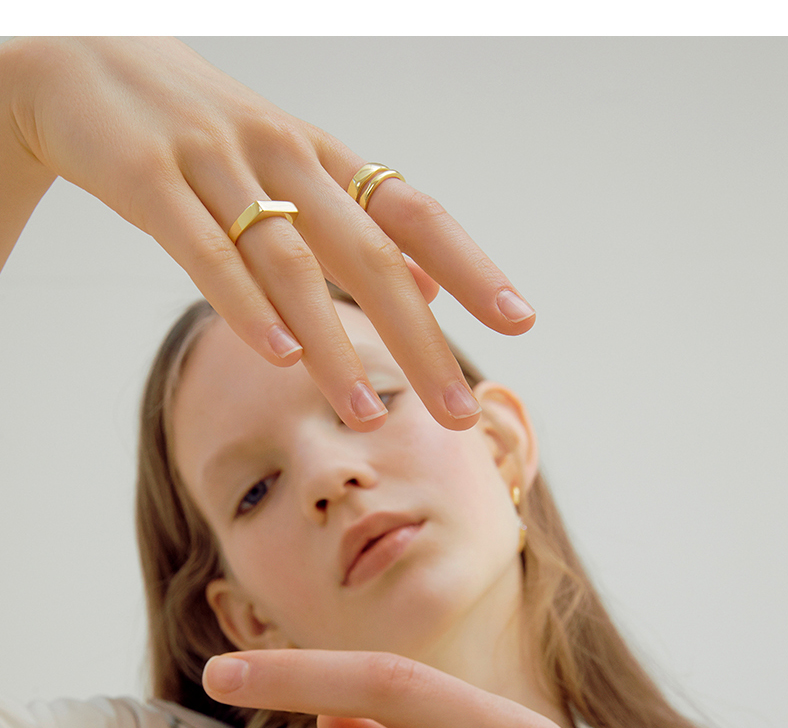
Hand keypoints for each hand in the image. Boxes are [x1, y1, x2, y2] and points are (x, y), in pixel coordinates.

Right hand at [0, 36, 534, 430]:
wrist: (78, 62)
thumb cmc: (198, 132)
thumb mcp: (290, 168)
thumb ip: (357, 227)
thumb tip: (429, 286)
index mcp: (323, 157)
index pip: (414, 214)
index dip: (470, 266)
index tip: (521, 321)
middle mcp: (284, 155)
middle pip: (369, 253)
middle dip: (419, 339)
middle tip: (457, 410)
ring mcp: (216, 163)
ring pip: (292, 263)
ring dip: (335, 346)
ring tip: (369, 416)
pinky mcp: (150, 178)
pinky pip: (205, 251)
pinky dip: (246, 305)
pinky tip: (282, 358)